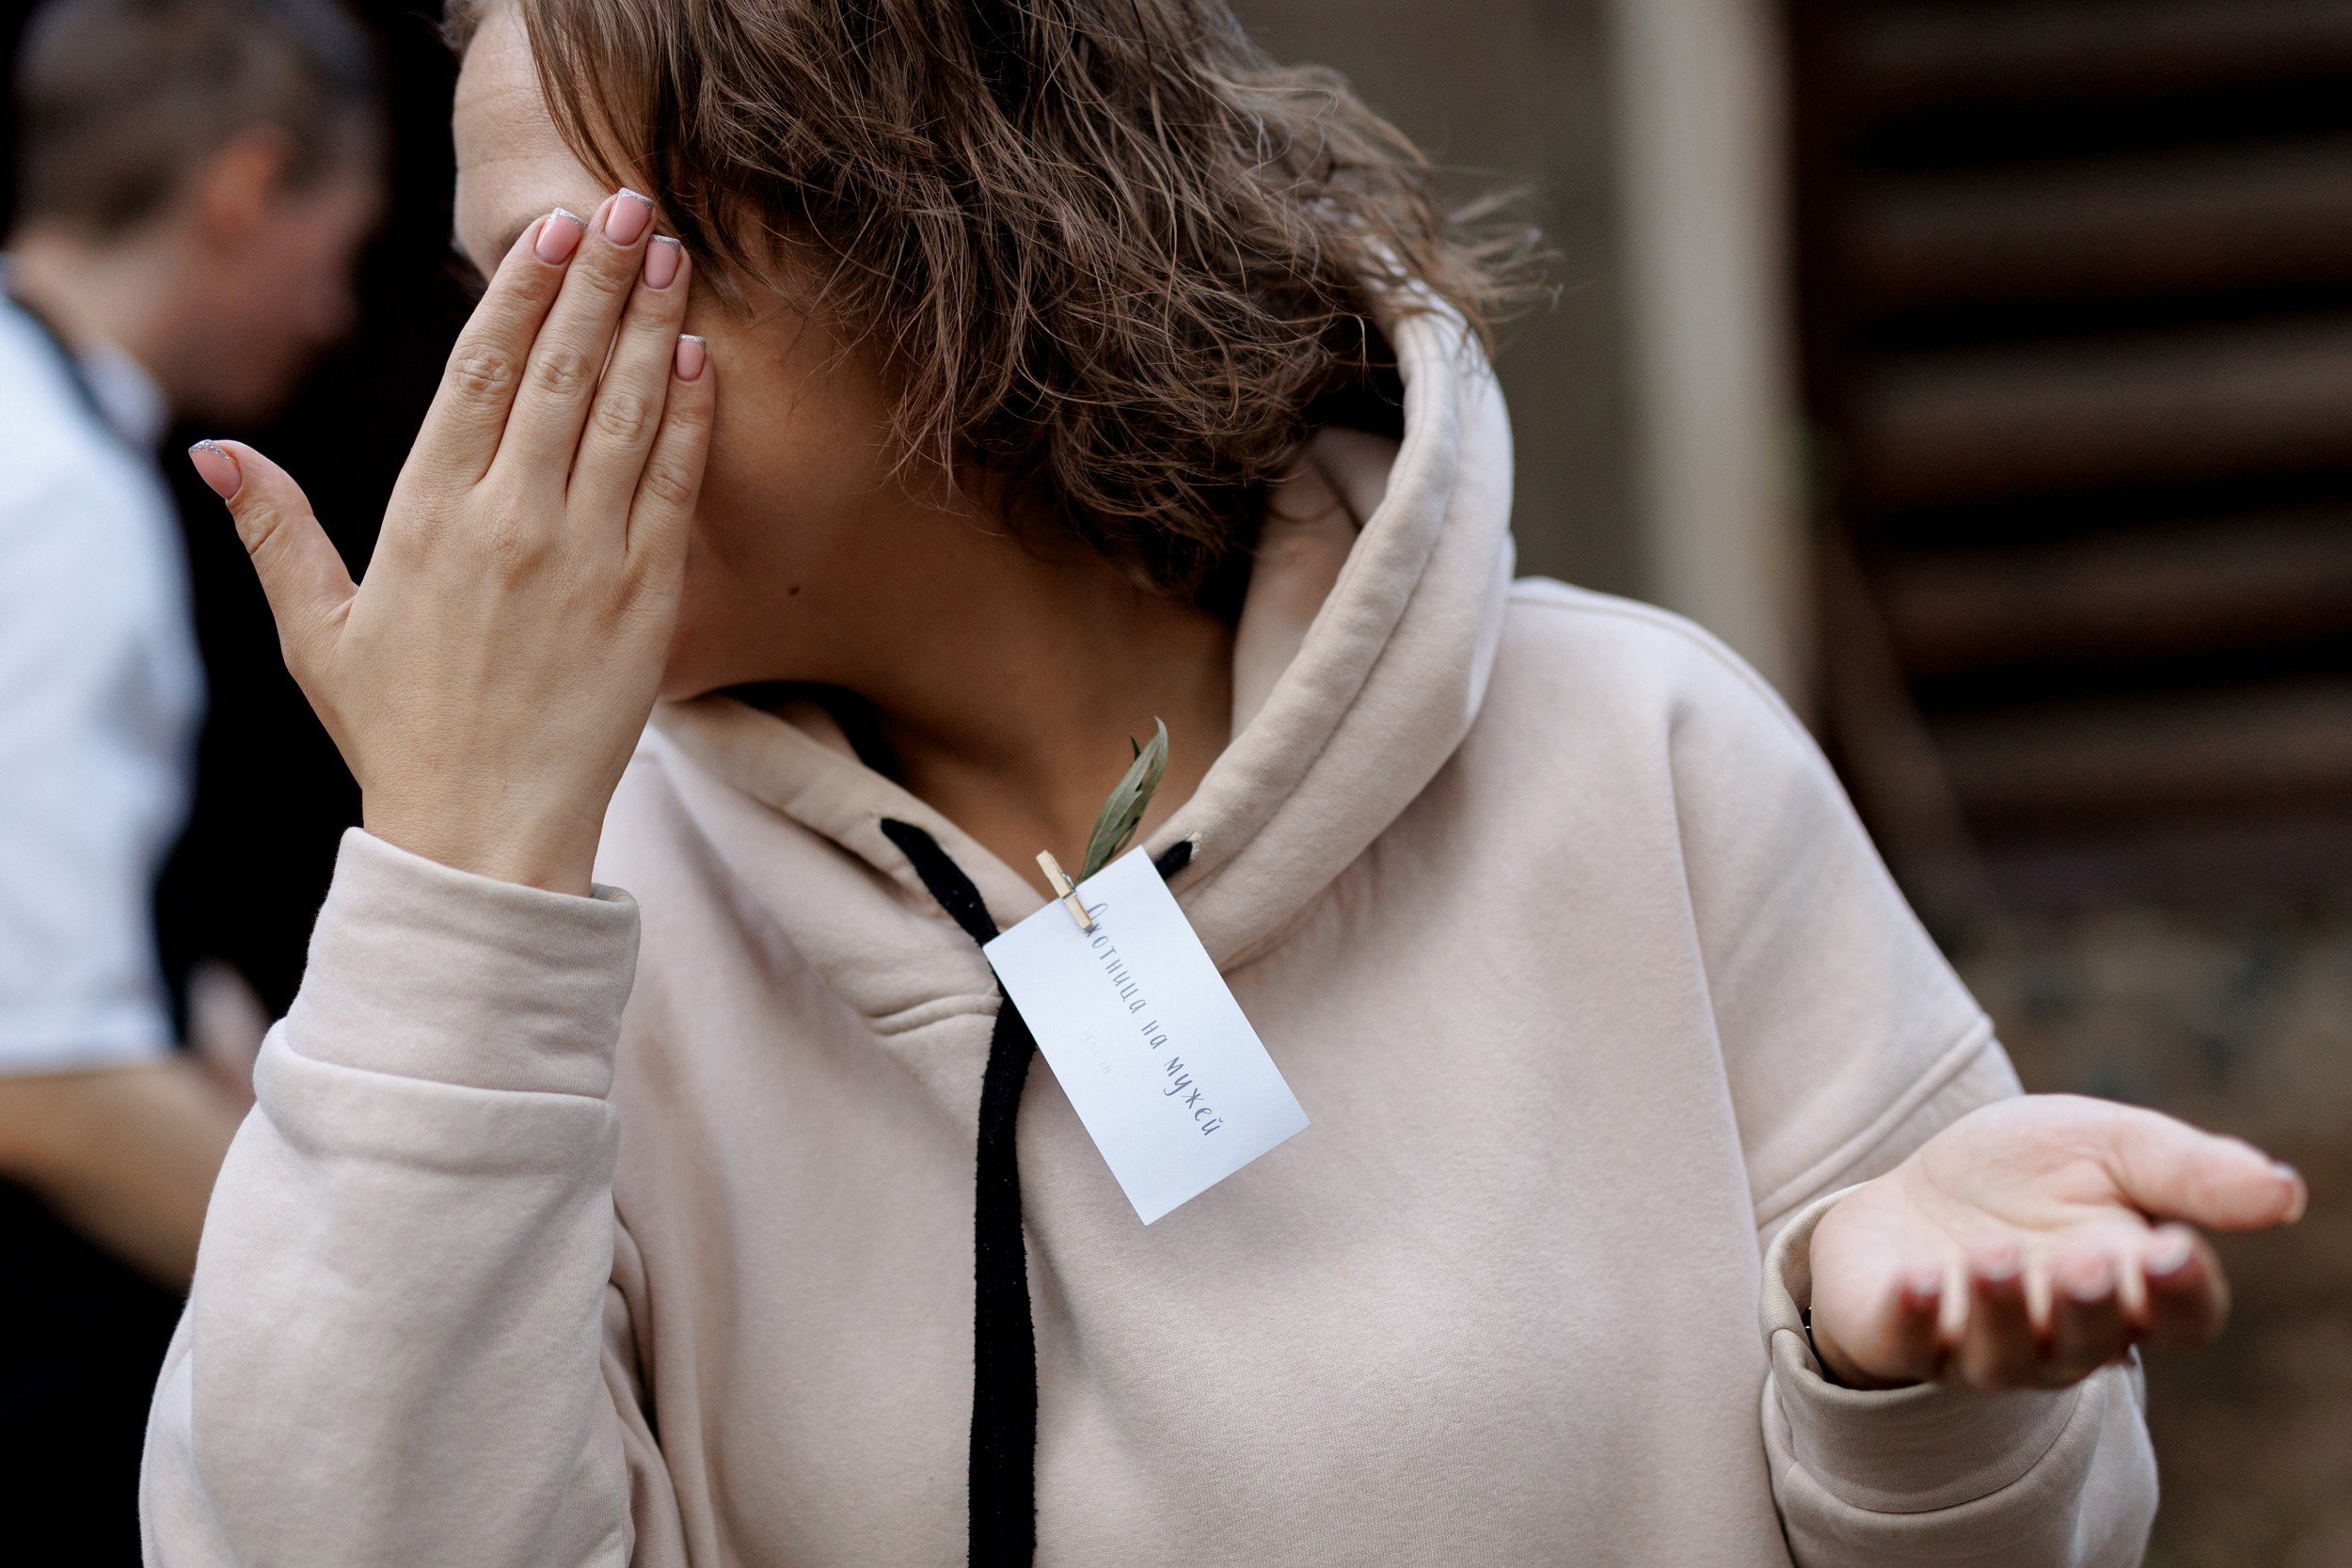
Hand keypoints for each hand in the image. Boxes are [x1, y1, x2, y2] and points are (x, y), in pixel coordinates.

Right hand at [189, 190, 712, 893]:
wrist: (486, 829)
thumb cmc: (400, 731)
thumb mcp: (318, 631)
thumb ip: (274, 531)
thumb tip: (214, 453)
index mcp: (428, 514)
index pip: (482, 373)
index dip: (520, 294)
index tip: (551, 233)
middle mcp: (511, 520)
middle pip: (564, 371)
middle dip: (600, 280)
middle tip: (631, 207)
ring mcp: (587, 556)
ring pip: (627, 414)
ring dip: (655, 327)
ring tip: (674, 256)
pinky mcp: (646, 598)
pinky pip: (674, 487)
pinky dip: (690, 420)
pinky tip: (702, 361)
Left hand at [1807, 1094, 2306, 1391]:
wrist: (1909, 1191)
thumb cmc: (2022, 1175)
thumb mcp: (2104, 1146)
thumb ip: (2187, 1171)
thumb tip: (2285, 1191)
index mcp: (2128, 1290)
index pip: (2180, 1317)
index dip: (2182, 1295)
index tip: (2174, 1250)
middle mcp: (2060, 1336)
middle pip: (2092, 1344)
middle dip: (2091, 1304)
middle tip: (2087, 1258)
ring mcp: (1979, 1346)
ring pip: (2004, 1357)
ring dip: (2004, 1310)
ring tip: (1995, 1255)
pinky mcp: (1901, 1339)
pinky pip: (1911, 1345)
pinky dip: (1916, 1317)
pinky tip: (1920, 1278)